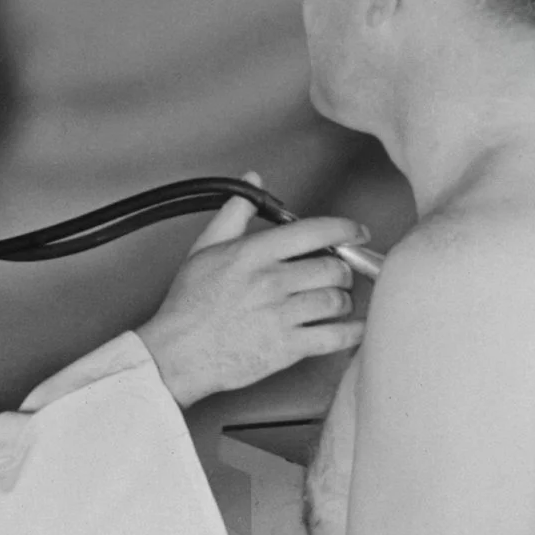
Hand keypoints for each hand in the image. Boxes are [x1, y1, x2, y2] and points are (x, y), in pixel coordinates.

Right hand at [137, 180, 367, 406]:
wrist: (177, 354)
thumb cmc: (189, 306)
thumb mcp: (205, 249)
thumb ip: (234, 212)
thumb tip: (252, 180)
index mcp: (254, 253)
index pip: (315, 231)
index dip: (346, 229)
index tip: (358, 233)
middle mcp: (272, 281)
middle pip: (334, 267)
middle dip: (343, 270)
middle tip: (339, 275)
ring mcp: (282, 316)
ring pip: (337, 301)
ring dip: (343, 301)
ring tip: (335, 302)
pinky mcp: (287, 348)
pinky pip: (335, 337)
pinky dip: (352, 332)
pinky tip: (353, 328)